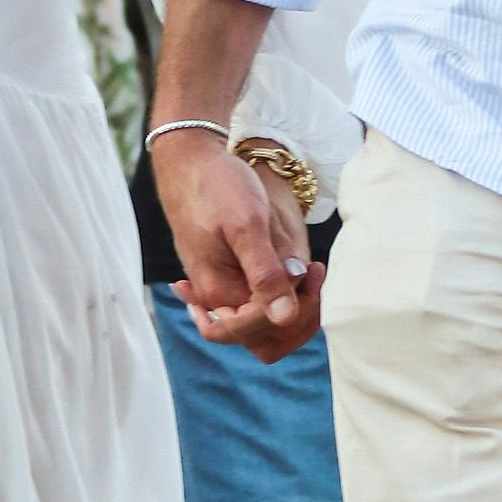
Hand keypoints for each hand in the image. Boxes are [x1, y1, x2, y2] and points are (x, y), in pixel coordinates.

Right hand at [152, 133, 323, 363]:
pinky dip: (278, 294)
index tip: (311, 270)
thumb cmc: (216, 186)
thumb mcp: (247, 224)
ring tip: (304, 269)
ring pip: (263, 325)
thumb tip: (285, 318)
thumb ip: (265, 273)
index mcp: (219, 291)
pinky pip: (255, 304)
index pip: (266, 328)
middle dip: (297, 313)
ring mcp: (220, 288)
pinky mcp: (226, 275)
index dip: (295, 307)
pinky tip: (289, 271)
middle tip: (312, 272)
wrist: (189, 162)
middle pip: (265, 338)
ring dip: (289, 304)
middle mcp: (217, 298)